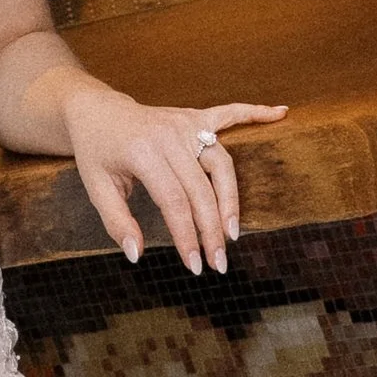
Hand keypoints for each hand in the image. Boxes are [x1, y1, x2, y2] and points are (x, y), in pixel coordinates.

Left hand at [64, 83, 284, 274]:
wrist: (95, 111)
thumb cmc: (96, 152)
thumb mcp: (95, 188)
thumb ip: (116, 222)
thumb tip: (136, 255)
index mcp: (143, 153)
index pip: (174, 202)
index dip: (187, 236)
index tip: (194, 265)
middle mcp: (169, 135)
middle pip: (202, 189)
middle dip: (212, 230)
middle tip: (219, 263)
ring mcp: (185, 123)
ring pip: (221, 163)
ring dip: (231, 199)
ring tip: (233, 232)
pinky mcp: (194, 116)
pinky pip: (229, 114)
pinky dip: (255, 112)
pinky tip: (280, 113)